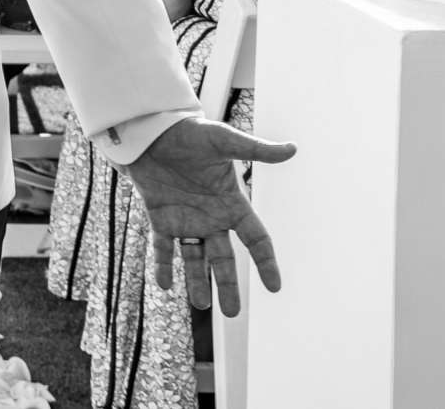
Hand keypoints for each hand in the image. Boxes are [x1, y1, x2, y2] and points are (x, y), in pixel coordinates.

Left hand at [121, 116, 295, 315]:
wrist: (152, 128)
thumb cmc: (191, 132)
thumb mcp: (224, 140)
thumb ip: (255, 150)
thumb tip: (292, 149)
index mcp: (231, 203)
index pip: (256, 239)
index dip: (266, 262)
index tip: (275, 287)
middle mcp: (211, 217)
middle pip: (224, 259)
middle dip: (228, 285)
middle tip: (232, 315)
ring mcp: (185, 219)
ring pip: (195, 258)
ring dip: (196, 282)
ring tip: (200, 306)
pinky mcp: (160, 216)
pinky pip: (162, 248)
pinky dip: (163, 266)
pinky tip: (164, 286)